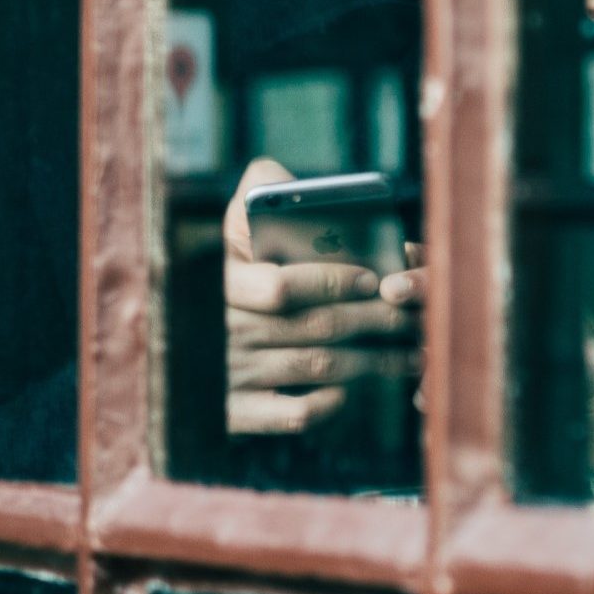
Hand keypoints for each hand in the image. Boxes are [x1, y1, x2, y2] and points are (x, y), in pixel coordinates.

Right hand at [223, 159, 418, 434]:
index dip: (331, 282)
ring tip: (408, 352)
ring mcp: (231, 375)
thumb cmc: (228, 268)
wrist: (181, 340)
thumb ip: (256, 189)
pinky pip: (292, 414)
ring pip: (316, 367)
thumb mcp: (232, 223)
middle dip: (374, 321)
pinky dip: (327, 404)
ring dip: (371, 362)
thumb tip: (276, 179)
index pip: (280, 288)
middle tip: (411, 315)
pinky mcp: (236, 413)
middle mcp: (225, 331)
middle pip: (315, 328)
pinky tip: (347, 390)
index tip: (371, 277)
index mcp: (224, 282)